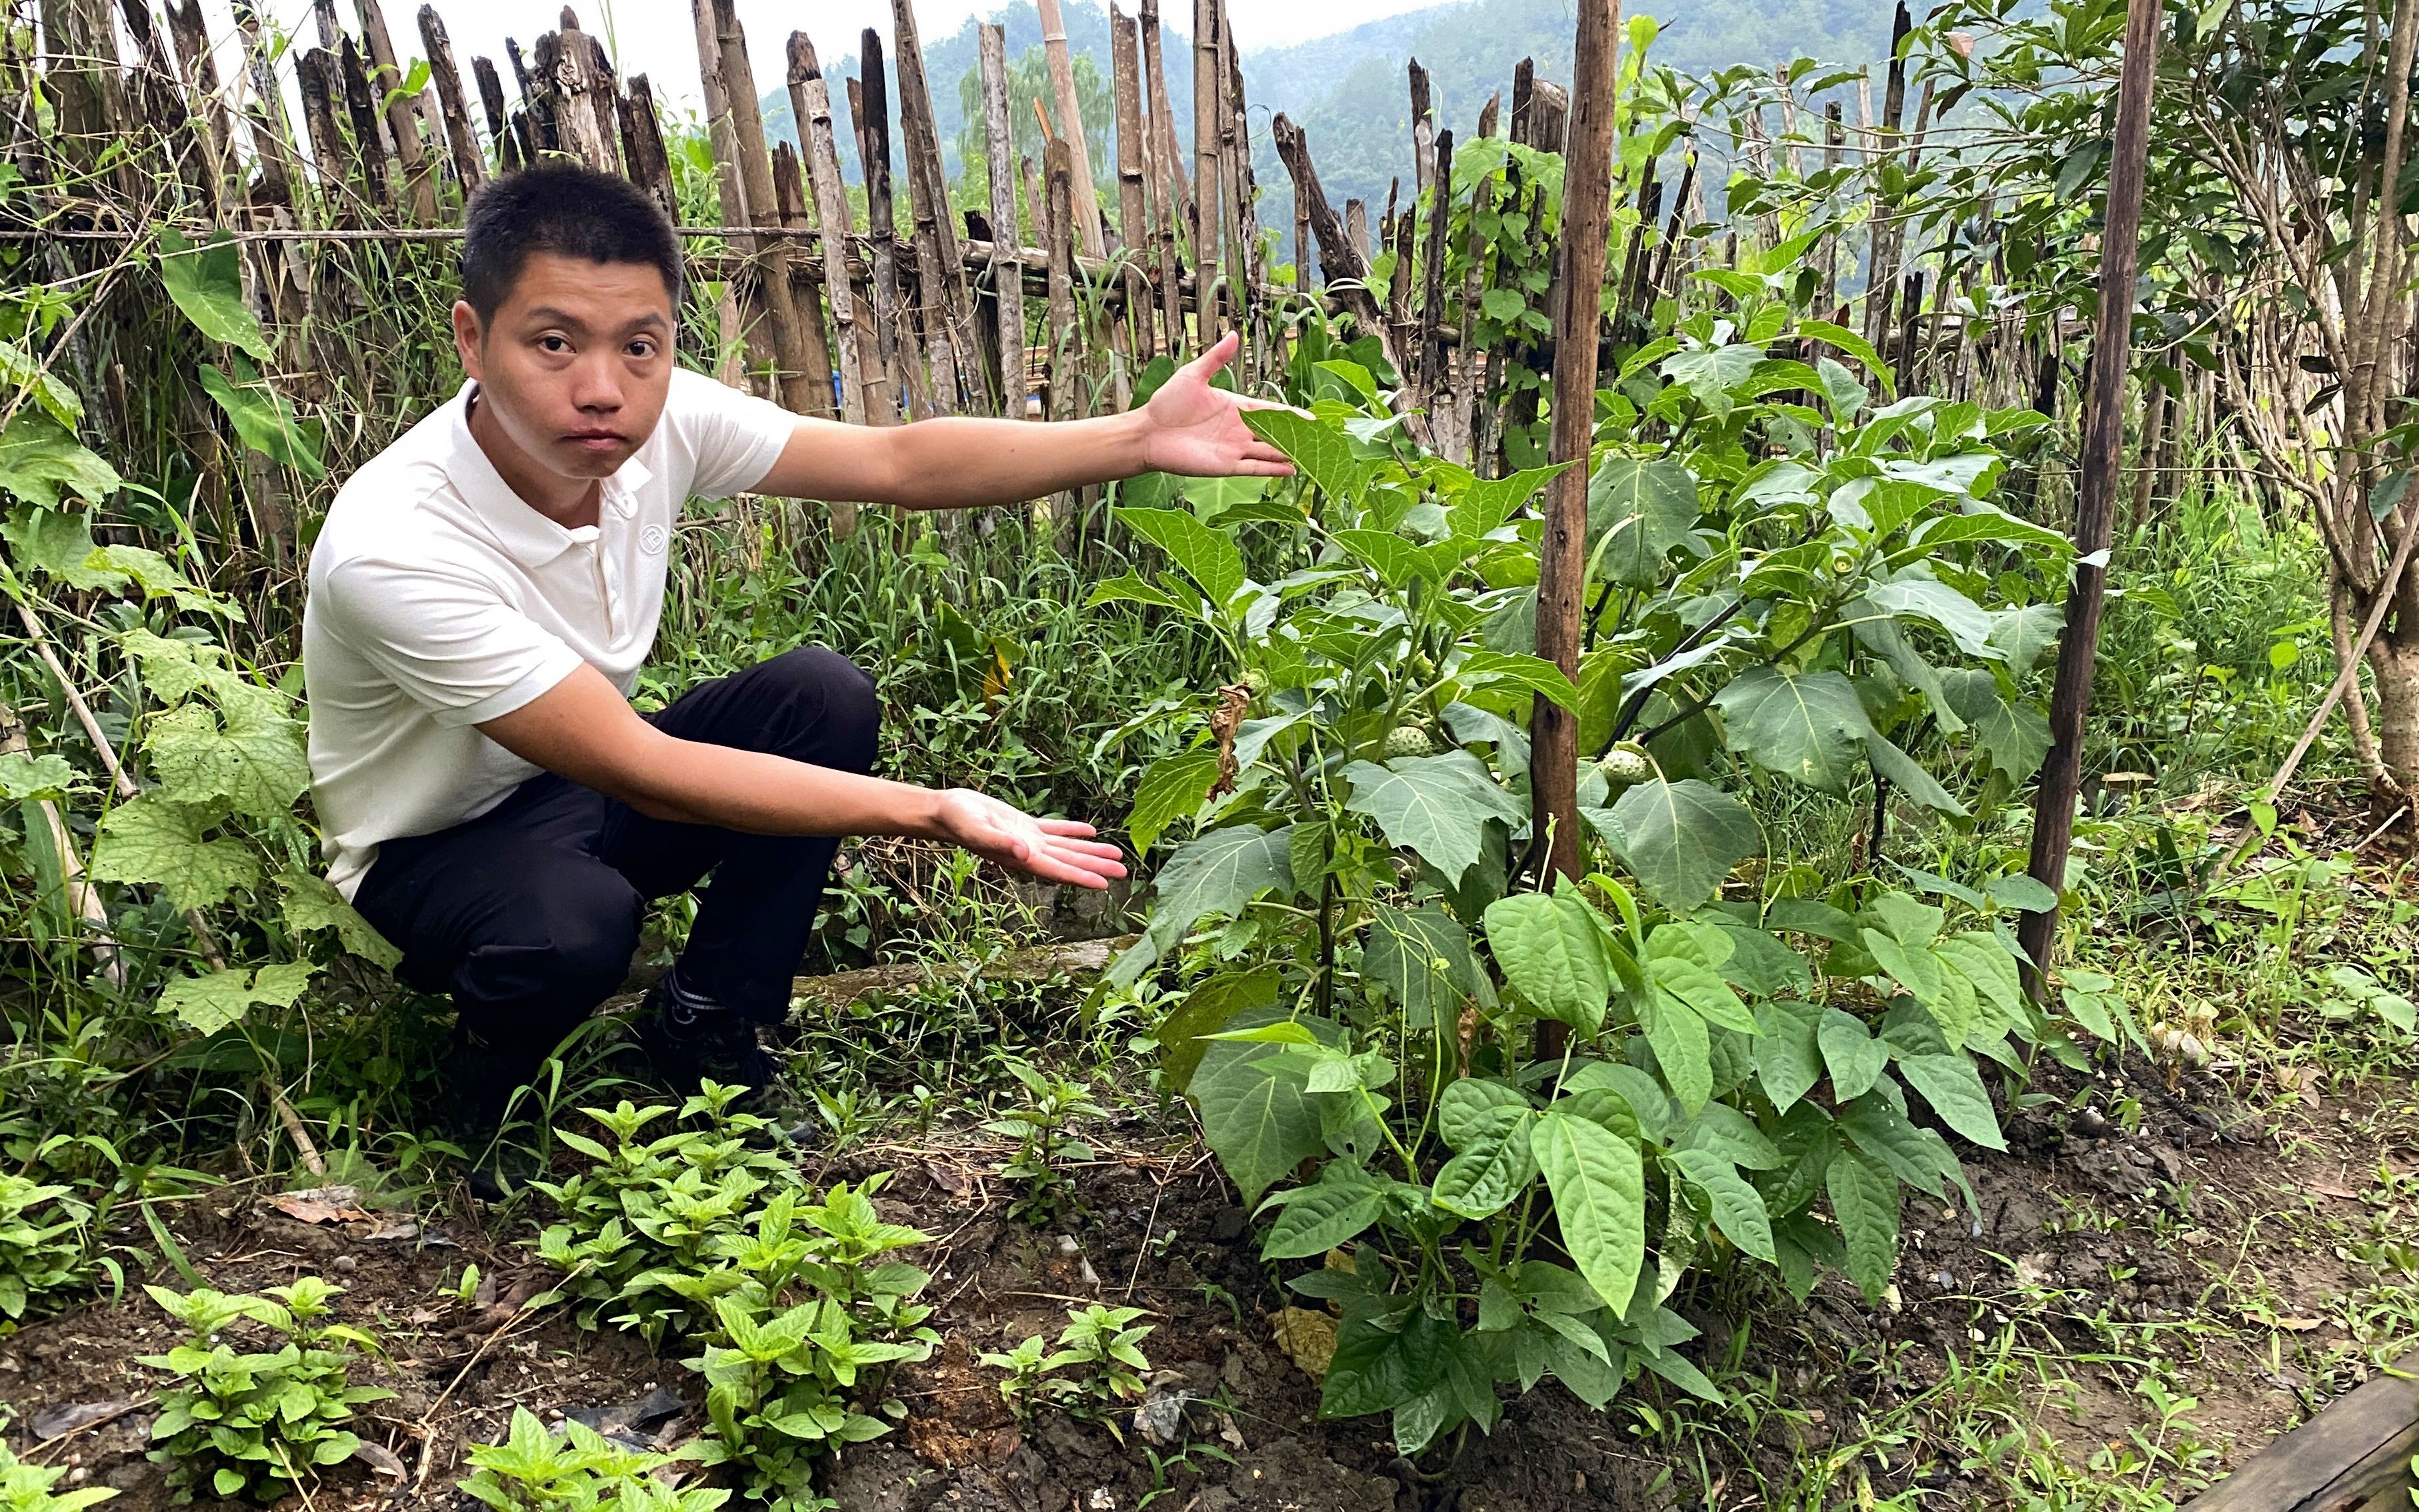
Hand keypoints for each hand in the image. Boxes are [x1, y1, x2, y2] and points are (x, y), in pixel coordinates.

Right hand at [933, 789, 1128, 889]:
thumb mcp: (979, 831)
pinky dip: (1074, 830)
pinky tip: (1091, 830)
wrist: (946, 811)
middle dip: (1096, 867)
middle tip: (1124, 871)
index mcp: (1021, 858)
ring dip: (1091, 851)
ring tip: (1116, 854)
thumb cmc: (959, 822)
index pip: (1058, 870)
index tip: (1105, 884)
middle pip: (1069, 862)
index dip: (1081, 877)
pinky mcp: (1025, 825)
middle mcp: (1029, 852)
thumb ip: (1001, 843)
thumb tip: (1026, 852)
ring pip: (1067, 848)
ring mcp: (1029, 839)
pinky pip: (1055, 829)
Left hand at [1136, 332, 1297, 478]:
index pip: (1271, 412)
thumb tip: (1234, 334)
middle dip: (1297, 436)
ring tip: (1313, 455)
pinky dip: (1273, 469)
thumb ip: (1216, 358)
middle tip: (1322, 438)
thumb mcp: (1193, 375)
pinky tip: (1292, 469)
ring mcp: (1234, 449)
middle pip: (1275, 433)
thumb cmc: (1167, 403)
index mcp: (1236, 407)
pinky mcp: (1226, 466)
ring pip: (1269, 451)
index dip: (1291, 415)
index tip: (1312, 418)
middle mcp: (1239, 430)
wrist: (1148, 432)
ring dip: (1289, 453)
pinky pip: (1255, 468)